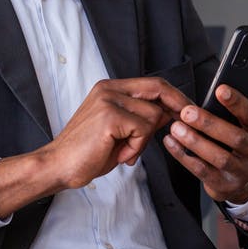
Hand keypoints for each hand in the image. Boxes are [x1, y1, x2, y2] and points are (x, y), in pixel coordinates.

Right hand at [0, 77, 190, 216]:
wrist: (59, 166)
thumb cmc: (88, 152)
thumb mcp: (121, 131)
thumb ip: (143, 118)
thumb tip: (172, 112)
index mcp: (110, 89)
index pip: (153, 83)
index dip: (174, 96)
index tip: (188, 109)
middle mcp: (109, 89)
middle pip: (158, 88)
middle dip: (176, 106)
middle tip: (183, 124)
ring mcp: (109, 100)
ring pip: (153, 115)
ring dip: (145, 140)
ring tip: (125, 151)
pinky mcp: (110, 116)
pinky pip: (143, 129)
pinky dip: (137, 147)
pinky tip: (120, 155)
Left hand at [162, 84, 247, 203]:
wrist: (243, 183)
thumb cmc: (241, 146)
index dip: (237, 102)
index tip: (220, 90)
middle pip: (236, 138)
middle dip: (210, 124)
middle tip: (187, 112)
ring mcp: (241, 172)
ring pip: (219, 157)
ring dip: (195, 141)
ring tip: (176, 128)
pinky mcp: (224, 185)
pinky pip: (202, 171)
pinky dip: (184, 156)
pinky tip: (171, 143)